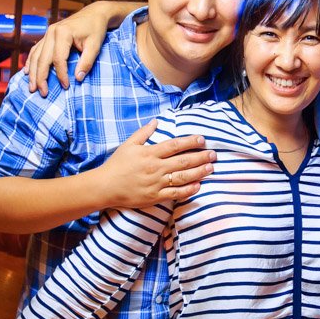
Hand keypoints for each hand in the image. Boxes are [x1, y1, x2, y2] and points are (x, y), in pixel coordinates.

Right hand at [25, 2, 112, 95]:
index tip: (66, 87)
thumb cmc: (95, 29)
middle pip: (42, 59)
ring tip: (32, 87)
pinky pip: (35, 50)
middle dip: (41, 77)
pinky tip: (26, 72)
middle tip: (42, 93)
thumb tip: (78, 79)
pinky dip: (30, 61)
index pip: (58, 59)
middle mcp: (52, 32)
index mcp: (63, 33)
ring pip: (35, 55)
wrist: (94, 14)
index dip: (61, 74)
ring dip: (32, 72)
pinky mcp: (47, 36)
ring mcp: (48, 33)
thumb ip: (87, 62)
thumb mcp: (95, 46)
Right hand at [100, 120, 214, 207]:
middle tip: (213, 154)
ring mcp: (157, 183)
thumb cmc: (116, 165)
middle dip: (200, 157)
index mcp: (150, 153)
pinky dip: (188, 190)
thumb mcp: (128, 145)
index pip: (175, 145)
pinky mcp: (155, 197)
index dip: (190, 142)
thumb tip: (156, 121)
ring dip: (199, 172)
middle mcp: (156, 168)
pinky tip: (198, 186)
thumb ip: (143, 133)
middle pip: (183, 161)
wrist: (105, 187)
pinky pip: (176, 194)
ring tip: (211, 168)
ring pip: (183, 177)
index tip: (202, 140)